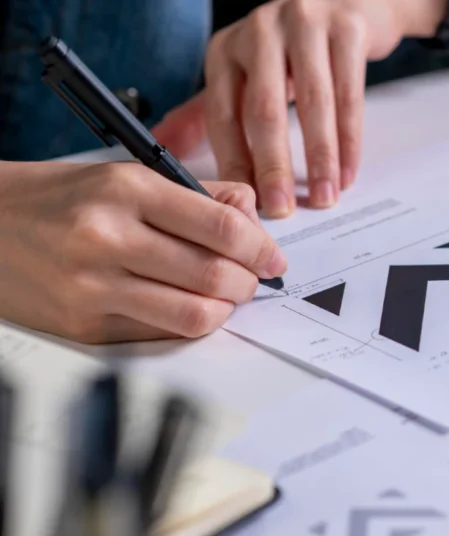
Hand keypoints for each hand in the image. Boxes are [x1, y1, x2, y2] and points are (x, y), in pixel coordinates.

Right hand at [0, 161, 286, 343]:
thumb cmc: (59, 198)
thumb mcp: (124, 174)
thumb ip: (196, 194)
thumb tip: (251, 213)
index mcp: (126, 189)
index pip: (220, 226)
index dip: (260, 247)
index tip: (274, 258)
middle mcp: (108, 237)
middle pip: (214, 274)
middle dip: (249, 282)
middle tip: (253, 280)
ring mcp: (93, 286)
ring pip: (194, 314)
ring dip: (225, 309)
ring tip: (224, 297)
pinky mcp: (84, 326)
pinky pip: (160, 333)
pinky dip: (186, 323)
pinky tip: (186, 307)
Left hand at [153, 0, 420, 218]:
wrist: (348, 0)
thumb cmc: (294, 46)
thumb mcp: (246, 71)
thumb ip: (206, 109)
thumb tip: (163, 145)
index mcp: (227, 49)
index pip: (223, 113)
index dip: (233, 163)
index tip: (245, 206)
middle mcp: (260, 32)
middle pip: (263, 109)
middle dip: (272, 166)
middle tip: (281, 209)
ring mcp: (305, 25)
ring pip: (313, 104)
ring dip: (319, 158)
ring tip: (324, 197)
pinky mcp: (346, 27)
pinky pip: (349, 93)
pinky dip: (349, 139)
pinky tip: (348, 170)